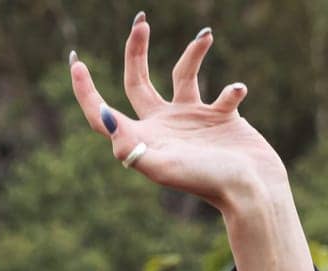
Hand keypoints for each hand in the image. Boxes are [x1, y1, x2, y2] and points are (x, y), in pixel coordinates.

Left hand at [69, 15, 288, 212]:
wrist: (251, 191)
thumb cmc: (205, 182)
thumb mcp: (163, 167)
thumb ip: (131, 146)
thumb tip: (105, 116)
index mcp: (141, 138)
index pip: (103, 112)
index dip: (85, 90)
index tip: (76, 61)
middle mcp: (162, 126)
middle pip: (138, 82)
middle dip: (136, 52)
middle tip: (141, 21)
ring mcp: (191, 120)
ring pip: (182, 76)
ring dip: (192, 55)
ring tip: (205, 36)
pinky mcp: (221, 118)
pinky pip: (224, 92)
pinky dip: (232, 89)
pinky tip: (236, 93)